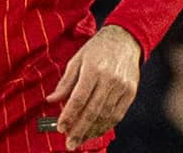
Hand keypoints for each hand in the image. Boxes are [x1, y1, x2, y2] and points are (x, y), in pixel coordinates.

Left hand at [46, 24, 141, 149]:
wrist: (125, 40)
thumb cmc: (96, 49)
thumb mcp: (77, 59)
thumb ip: (65, 82)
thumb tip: (51, 100)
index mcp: (93, 69)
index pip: (78, 98)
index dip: (69, 115)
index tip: (60, 128)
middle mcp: (109, 80)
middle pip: (93, 111)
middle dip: (80, 130)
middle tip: (69, 143)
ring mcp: (122, 87)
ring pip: (106, 116)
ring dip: (92, 131)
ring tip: (80, 140)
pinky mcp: (131, 93)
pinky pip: (118, 115)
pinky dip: (106, 126)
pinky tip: (95, 132)